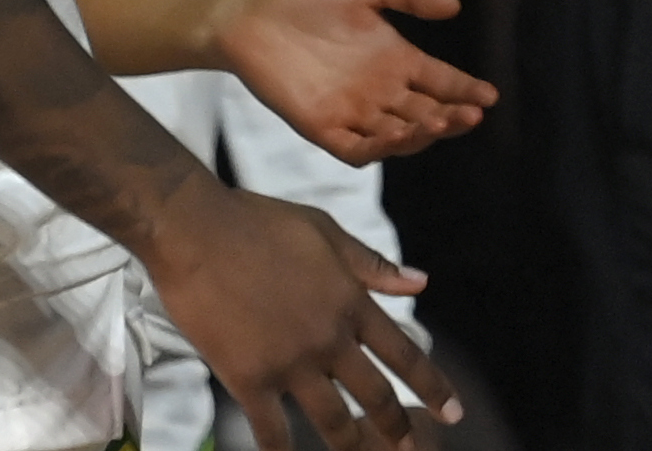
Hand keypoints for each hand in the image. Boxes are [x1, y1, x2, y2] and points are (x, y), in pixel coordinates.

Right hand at [144, 177, 459, 450]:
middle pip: (376, 396)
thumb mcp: (327, 232)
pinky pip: (271, 429)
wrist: (197, 231)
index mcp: (352, 301)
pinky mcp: (248, 378)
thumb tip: (421, 282)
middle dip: (399, 429)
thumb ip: (373, 265)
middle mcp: (329, 338)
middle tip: (413, 450)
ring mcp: (290, 363)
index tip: (454, 412)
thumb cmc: (260, 222)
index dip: (433, 387)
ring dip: (353, 446)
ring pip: (332, 421)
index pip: (405, 353)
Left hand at [207, 0, 498, 164]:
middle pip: (425, 112)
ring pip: (397, 135)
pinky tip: (398, 137)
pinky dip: (379, 149)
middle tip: (470, 114)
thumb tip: (453, 6)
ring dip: (422, 134)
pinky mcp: (322, 126)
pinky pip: (356, 149)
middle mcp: (378, 90)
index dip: (465, 89)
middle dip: (451, 117)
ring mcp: (351, 111)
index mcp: (394, 58)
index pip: (439, 81)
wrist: (252, 14)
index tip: (490, 95)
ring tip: (442, 122)